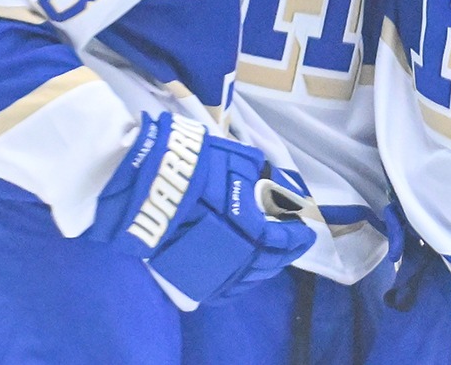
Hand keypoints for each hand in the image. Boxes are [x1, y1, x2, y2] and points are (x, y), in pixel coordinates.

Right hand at [86, 113, 314, 307]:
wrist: (143, 182)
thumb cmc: (192, 167)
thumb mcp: (237, 161)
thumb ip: (261, 179)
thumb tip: (276, 187)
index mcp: (248, 230)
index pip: (280, 242)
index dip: (296, 238)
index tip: (307, 232)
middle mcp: (231, 257)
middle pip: (266, 264)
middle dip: (283, 254)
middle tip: (292, 244)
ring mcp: (207, 271)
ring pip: (245, 280)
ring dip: (263, 268)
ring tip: (271, 256)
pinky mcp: (186, 276)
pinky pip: (220, 288)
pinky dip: (237, 281)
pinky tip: (243, 271)